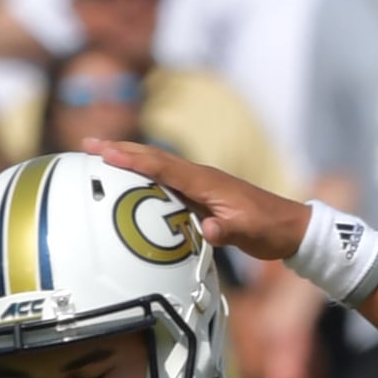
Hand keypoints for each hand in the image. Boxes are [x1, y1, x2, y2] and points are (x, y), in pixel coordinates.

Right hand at [85, 138, 310, 265]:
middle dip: (120, 150)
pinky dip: (144, 174)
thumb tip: (208, 228)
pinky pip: (166, 179)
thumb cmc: (270, 229)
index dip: (133, 160)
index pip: (163, 166)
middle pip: (154, 158)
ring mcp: (201, 183)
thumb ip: (227, 231)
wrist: (291, 227)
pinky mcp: (203, 193)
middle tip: (87, 144)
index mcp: (207, 182)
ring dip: (129, 158)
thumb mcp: (249, 233)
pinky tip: (131, 179)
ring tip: (99, 154)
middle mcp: (201, 176)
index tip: (105, 153)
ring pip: (158, 165)